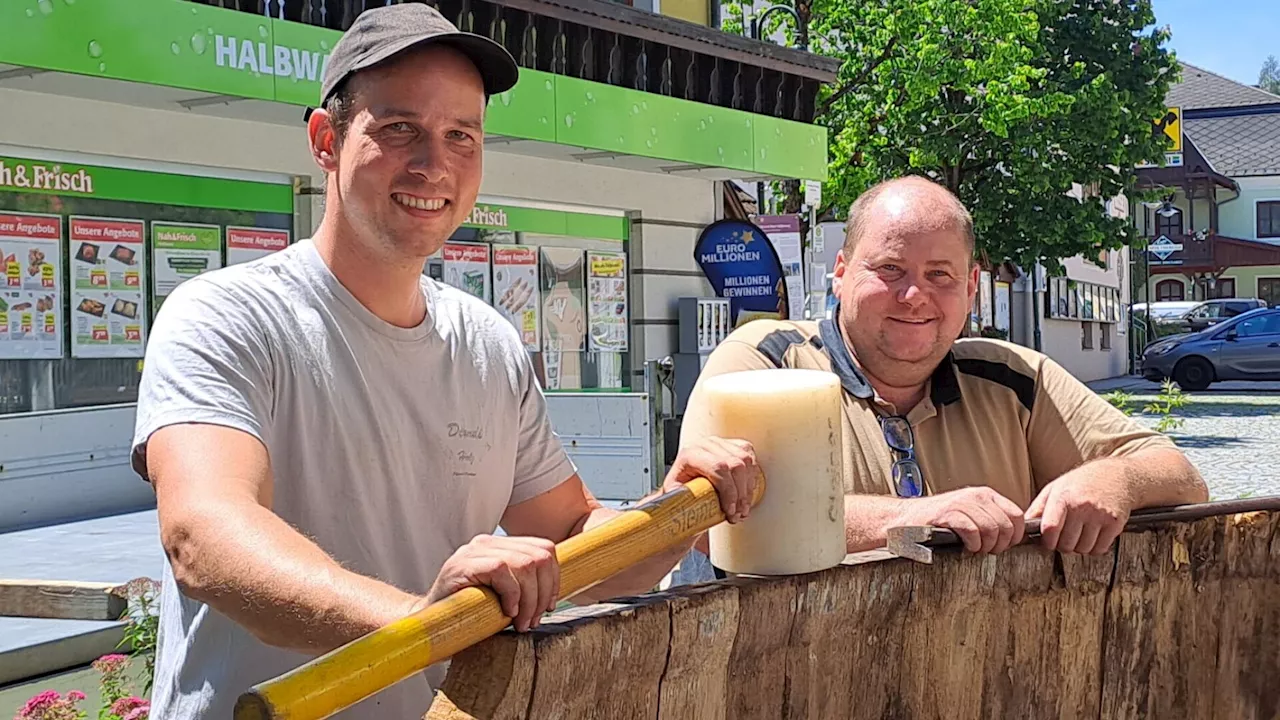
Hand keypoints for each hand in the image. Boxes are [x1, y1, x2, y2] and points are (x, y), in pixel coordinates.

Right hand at [422, 534, 559, 631]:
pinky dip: (511, 593)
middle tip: (532, 620)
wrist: (426, 624)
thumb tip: (553, 594)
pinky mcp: (462, 564)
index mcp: (500, 547)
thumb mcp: (502, 597)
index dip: (554, 579)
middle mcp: (488, 543)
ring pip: (524, 563)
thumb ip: (523, 587)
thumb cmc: (466, 614)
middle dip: (544, 592)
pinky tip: (505, 611)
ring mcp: (474, 551)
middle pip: (539, 556)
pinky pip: (501, 570)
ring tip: (520, 622)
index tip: (547, 606)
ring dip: (529, 599)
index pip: (544, 549)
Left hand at [663, 437, 760, 523]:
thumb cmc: (679, 494)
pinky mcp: (732, 446)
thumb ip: (685, 504)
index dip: (729, 491)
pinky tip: (746, 493)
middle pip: (735, 465)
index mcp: (690, 455)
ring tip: (742, 508)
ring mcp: (720, 443)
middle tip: (738, 513)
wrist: (683, 487)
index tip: (730, 510)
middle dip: (741, 494)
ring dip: (748, 489)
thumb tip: (690, 517)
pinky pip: (750, 457)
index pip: (718, 467)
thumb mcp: (677, 499)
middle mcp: (705, 445)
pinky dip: (752, 478)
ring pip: (746, 461)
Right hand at [898, 486, 1025, 553]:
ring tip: (975, 549)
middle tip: (987, 551)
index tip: (1004, 546)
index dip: (1015, 536)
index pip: (1016, 515)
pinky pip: (972, 531)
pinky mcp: (947, 513)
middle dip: (1000, 545)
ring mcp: (961, 503)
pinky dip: (972, 544)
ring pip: (991, 529)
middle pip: (1006, 525)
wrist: (907, 519)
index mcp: (986, 495)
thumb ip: (992, 521)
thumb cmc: (941, 522)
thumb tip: (1015, 539)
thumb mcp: (972, 515)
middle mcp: (976, 495)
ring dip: (985, 546)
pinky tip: (965, 547)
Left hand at [1026, 465, 1132, 554]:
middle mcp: (1081, 506)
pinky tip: (1093, 536)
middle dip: (1063, 545)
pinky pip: (1100, 549)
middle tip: (1066, 537)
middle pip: (1066, 543)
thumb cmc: (1082, 482)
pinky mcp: (1115, 523)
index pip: (1050, 529)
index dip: (1047, 541)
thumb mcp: (1055, 488)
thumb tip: (1023, 528)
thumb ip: (1038, 508)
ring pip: (1083, 549)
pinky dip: (1095, 548)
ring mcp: (1100, 515)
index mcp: (1063, 497)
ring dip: (1080, 547)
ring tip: (1080, 534)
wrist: (1118, 475)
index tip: (1048, 542)